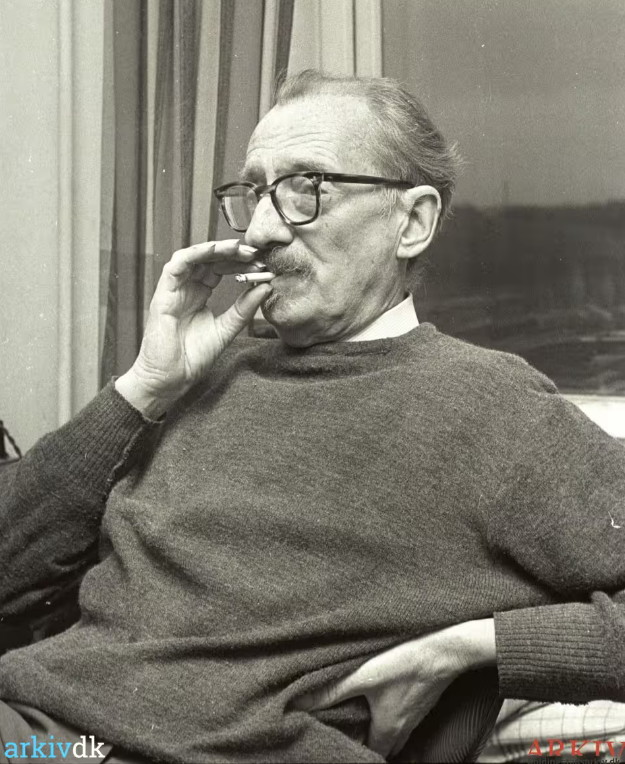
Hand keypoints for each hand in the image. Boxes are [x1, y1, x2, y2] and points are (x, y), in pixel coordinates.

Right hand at [115, 240, 270, 417]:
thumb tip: (265, 288)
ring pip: (192, 258)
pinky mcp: (163, 296)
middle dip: (231, 253)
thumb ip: (243, 309)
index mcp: (199, 295)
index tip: (260, 263)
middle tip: (254, 253)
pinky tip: (212, 250)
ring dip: (214, 249)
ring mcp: (174, 291)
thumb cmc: (191, 358)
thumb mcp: (226, 330)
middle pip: (208, 260)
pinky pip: (175, 267)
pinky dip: (194, 255)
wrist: (170, 379)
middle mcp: (186, 289)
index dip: (239, 263)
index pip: (219, 269)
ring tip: (237, 248)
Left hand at [294, 619, 495, 759]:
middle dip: (365, 739)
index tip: (336, 740)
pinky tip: (383, 689)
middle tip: (346, 727)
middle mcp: (405, 725)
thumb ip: (330, 690)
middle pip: (382, 743)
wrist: (450, 643)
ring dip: (378, 722)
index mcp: (388, 728)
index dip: (351, 750)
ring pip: (395, 725)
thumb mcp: (363, 675)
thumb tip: (297, 702)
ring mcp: (418, 709)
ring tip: (360, 710)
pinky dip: (392, 705)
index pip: (368, 754)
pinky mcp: (425, 692)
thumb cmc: (406, 660)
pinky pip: (406, 708)